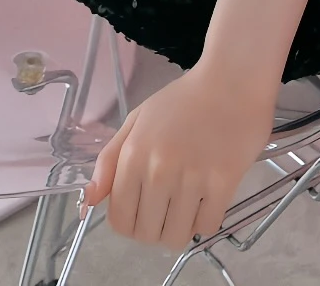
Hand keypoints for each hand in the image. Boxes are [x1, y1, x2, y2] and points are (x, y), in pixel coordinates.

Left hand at [79, 61, 277, 251]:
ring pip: (177, 238)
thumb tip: (87, 202)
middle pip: (147, 235)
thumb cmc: (183, 101)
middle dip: (154, 228)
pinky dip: (205, 220)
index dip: (129, 223)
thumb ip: (109, 161)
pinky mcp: (223, 183)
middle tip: (167, 206)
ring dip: (180, 228)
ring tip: (187, 205)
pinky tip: (207, 198)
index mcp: (134, 155)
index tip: (142, 211)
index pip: (119, 221)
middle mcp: (159, 170)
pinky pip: (206, 227)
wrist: (232, 80)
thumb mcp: (137, 120)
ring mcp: (192, 178)